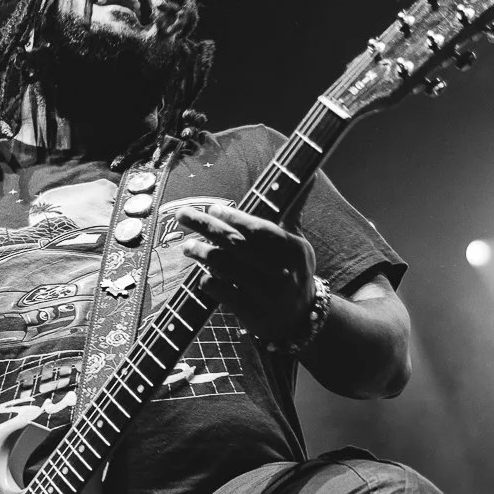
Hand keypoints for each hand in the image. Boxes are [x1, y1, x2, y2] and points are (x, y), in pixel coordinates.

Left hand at [173, 200, 317, 345]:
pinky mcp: (251, 314)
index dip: (234, 218)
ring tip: (186, 246)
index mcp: (293, 250)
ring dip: (201, 254)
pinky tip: (201, 274)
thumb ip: (293, 210)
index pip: (259, 229)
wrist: (298, 320)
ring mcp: (266, 295)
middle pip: (236, 244)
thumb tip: (310, 174)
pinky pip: (222, 292)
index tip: (212, 210)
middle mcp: (281, 272)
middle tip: (183, 216)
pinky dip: (208, 280)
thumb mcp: (298, 243)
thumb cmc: (293, 271)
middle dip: (206, 227)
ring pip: (225, 267)